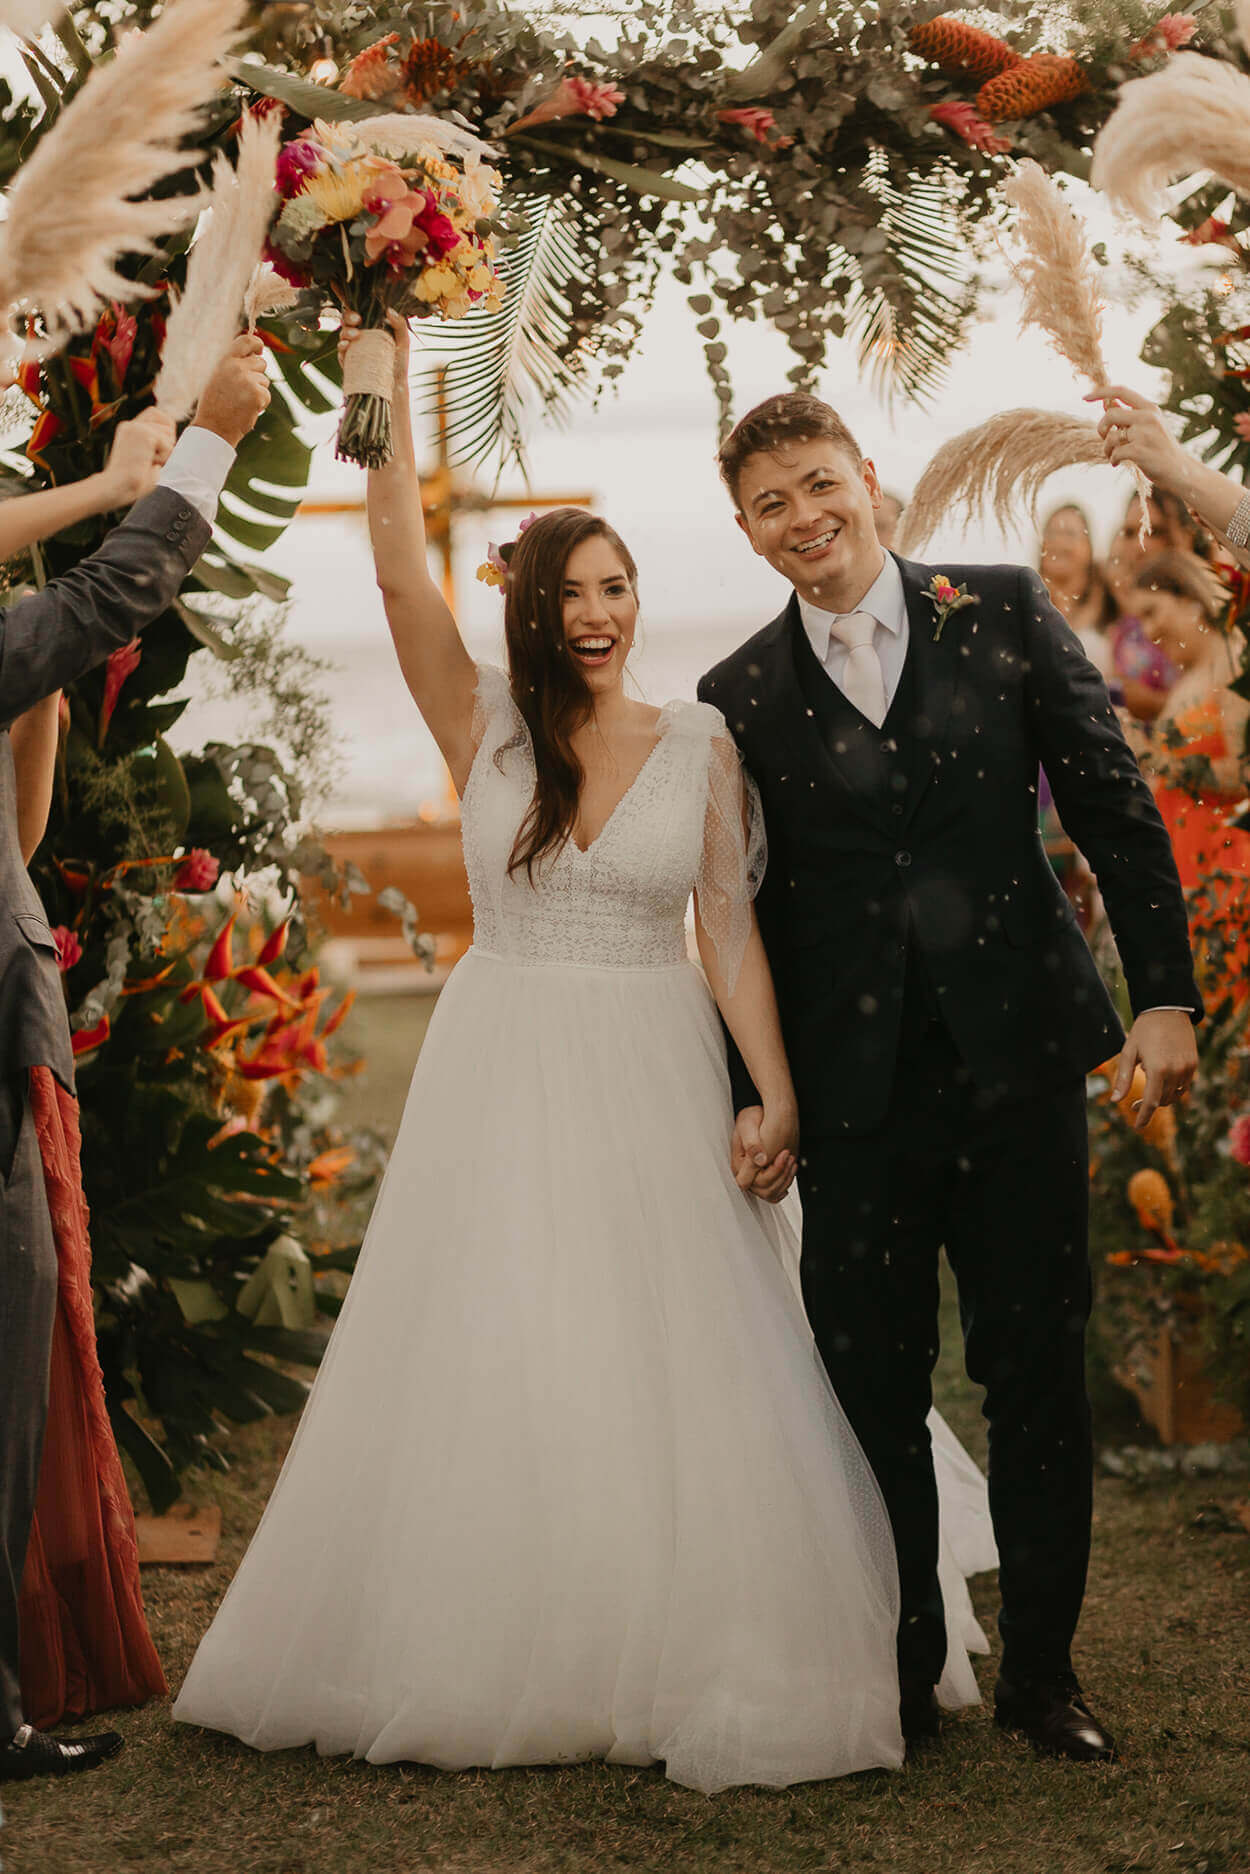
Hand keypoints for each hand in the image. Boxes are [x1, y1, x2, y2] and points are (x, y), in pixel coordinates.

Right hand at [96, 409, 175, 506]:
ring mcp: (136, 427)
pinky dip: (163, 459)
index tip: (159, 450)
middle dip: (169, 440)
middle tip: (154, 458)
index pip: (155, 414)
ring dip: (165, 453)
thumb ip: (155, 446)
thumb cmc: (132, 482)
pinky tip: (147, 464)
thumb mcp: (144, 458)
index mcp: (129, 429)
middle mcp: (131, 424)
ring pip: (169, 434)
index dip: (165, 430)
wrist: (117, 487)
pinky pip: (168, 445)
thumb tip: (174, 441)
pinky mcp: (144, 434)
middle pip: (167, 420)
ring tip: (148, 462)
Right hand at [192, 333, 269, 446]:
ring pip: (264, 380)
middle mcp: (236, 367)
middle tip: (243, 390)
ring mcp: (248, 380)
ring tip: (241, 401)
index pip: (246, 341)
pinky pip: (266, 395)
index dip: (257, 343)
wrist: (213, 428)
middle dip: (257, 375)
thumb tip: (252, 353)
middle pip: (261, 363)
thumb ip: (232, 364)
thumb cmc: (214, 404)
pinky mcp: (257, 394)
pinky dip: (260, 403)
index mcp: (225, 360)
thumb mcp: (217, 376)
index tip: (259, 349)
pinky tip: (247, 409)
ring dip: (258, 391)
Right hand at [339, 308, 411, 397]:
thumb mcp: (403, 341)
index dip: (356, 309)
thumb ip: (400, 324)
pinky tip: (346, 345)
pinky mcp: (348, 361)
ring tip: (354, 335)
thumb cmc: (400, 361)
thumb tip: (389, 310)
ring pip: (343, 334)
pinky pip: (340, 351)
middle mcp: (360, 335)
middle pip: (348, 320)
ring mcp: (352, 348)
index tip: (361, 314)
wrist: (395, 385)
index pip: (360, 313)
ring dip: (346, 332)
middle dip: (349, 317)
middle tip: (357, 320)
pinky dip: (341, 346)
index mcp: (371, 327)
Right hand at [732, 1102, 797, 1203]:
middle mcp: (746, 1172)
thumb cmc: (754, 1117)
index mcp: (738, 1163)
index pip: (748, 1183)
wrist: (764, 1113)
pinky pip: (776, 1190)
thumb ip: (751, 1144)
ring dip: (785, 1179)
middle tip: (789, 1156)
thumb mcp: (748, 1126)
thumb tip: (758, 1161)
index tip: (781, 1155)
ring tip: (792, 1160)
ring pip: (771, 1193)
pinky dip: (786, 1182)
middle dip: (780, 1175)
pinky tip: (791, 1169)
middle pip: (763, 1190)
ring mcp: (757, 1175)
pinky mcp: (767, 1174)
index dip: (769, 1172)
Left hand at [1085, 385, 1188, 491]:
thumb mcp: (1148, 425)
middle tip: (1104, 439)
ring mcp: (1145, 434)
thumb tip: (1105, 403)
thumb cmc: (1159, 447)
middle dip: (1101, 428)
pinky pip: (1115, 452)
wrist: (1178, 469)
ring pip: (1111, 436)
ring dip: (1106, 448)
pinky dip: (1112, 459)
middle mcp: (1148, 417)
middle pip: (1111, 414)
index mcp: (1150, 408)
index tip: (1085, 397)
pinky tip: (1116, 463)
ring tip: (1112, 455)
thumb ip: (1128, 414)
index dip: (1101, 392)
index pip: (1122, 390)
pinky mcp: (1140, 451)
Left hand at [1111, 1009, 1197, 1131]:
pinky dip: (1172, 1088)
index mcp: (1157, 1069)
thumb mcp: (1129, 1052)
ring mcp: (1187, 1068)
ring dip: (1161, 1098)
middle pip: (1162, 1100)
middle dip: (1148, 1106)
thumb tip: (1114, 1101)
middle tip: (1134, 1105)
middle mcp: (1175, 1071)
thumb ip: (1123, 1078)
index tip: (1137, 1127)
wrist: (1168, 1010)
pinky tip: (1161, 1082)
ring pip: (1174, 1094)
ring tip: (1148, 1091)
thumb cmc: (1143, 1030)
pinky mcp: (1193, 1063)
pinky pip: (1183, 1085)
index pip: (1150, 1102)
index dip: (1143, 1117)